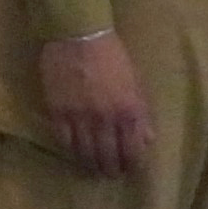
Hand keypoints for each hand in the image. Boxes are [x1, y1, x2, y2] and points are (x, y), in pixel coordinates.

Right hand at [37, 30, 152, 179]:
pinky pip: (65, 141)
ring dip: (91, 165)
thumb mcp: (136, 81)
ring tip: (93, 168)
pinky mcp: (59, 113)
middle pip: (109, 157)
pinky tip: (74, 153)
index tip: (130, 168)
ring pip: (86, 154)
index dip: (132, 164)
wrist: (79, 35)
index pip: (133, 150)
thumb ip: (142, 112)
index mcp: (129, 111)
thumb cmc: (112, 55)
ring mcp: (80, 118)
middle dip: (111, 170)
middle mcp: (106, 120)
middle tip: (111, 173)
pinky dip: (71, 151)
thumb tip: (148, 139)